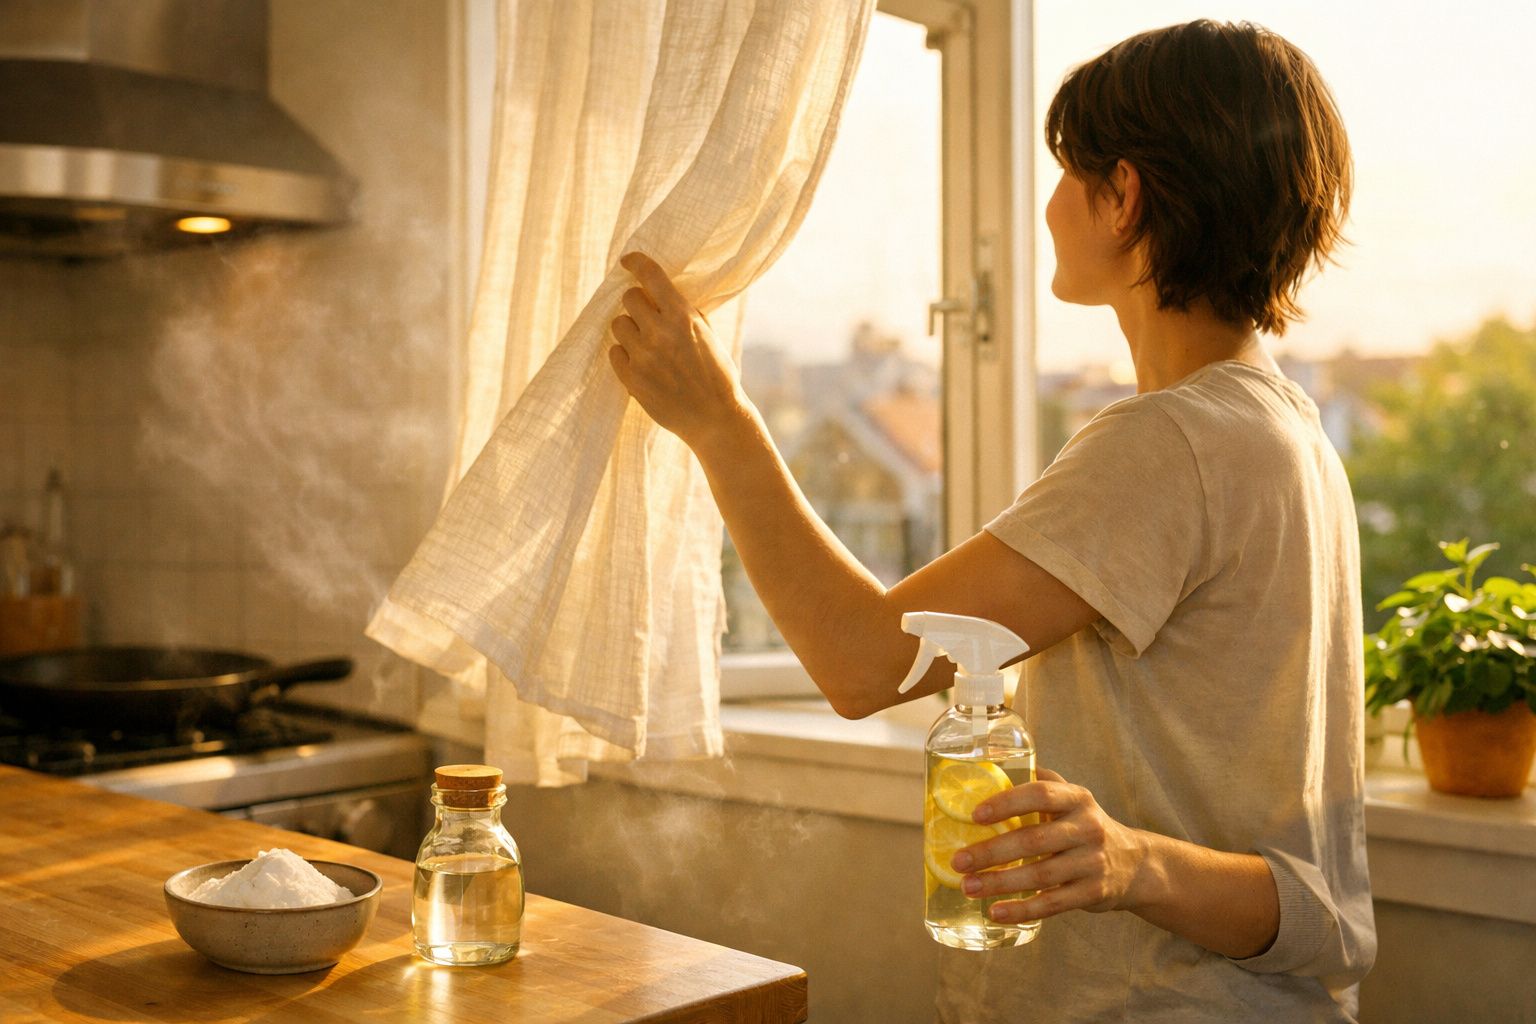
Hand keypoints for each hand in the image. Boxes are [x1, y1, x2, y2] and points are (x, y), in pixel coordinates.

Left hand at [608, 251, 746, 449]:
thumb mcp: (707, 334)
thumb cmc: (716, 374)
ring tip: (645, 343)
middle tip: (647, 317)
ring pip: (618, 324)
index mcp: (682, 316)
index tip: (628, 261)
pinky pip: (614, 352)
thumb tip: (658, 292)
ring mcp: (643, 356)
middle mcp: (660, 332)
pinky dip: (624, 354)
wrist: (715, 417)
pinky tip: (641, 362)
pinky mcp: (632, 379)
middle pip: (629, 298)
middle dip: (637, 304)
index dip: (635, 262)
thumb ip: (683, 312)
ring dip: (629, 329)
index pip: (650, 275)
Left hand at [951, 767, 1152, 924]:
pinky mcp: (1093, 893)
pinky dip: (1022, 910)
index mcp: (1077, 798)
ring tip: (968, 887)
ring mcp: (1092, 862)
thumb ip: (1040, 782)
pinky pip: (1052, 904)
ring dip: (1000, 883)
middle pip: (1034, 840)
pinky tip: (995, 912)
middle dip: (992, 852)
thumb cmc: (1084, 825)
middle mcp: (1087, 828)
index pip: (1040, 794)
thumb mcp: (1072, 797)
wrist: (1134, 863)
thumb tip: (990, 765)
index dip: (1007, 802)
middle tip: (958, 861)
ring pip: (1040, 875)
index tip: (975, 815)